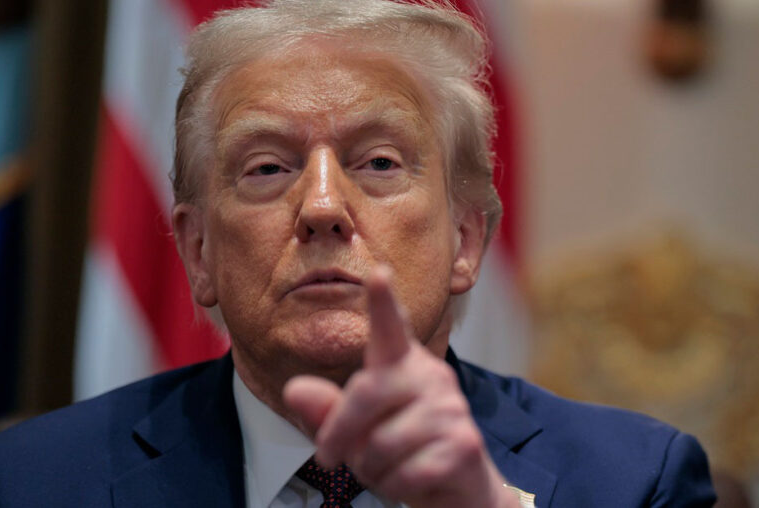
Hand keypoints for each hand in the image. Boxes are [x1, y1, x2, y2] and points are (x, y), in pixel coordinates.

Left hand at [283, 267, 518, 507]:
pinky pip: (405, 472)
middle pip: (366, 392)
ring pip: (382, 442)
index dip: (383, 302)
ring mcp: (452, 408)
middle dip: (338, 433)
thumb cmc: (402, 451)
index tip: (378, 274)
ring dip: (372, 469)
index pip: (391, 328)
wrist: (459, 489)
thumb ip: (326, 409)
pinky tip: (411, 480)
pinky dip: (396, 486)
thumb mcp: (356, 430)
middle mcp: (431, 376)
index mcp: (401, 364)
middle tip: (329, 457)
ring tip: (388, 467)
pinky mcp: (463, 444)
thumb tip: (294, 390)